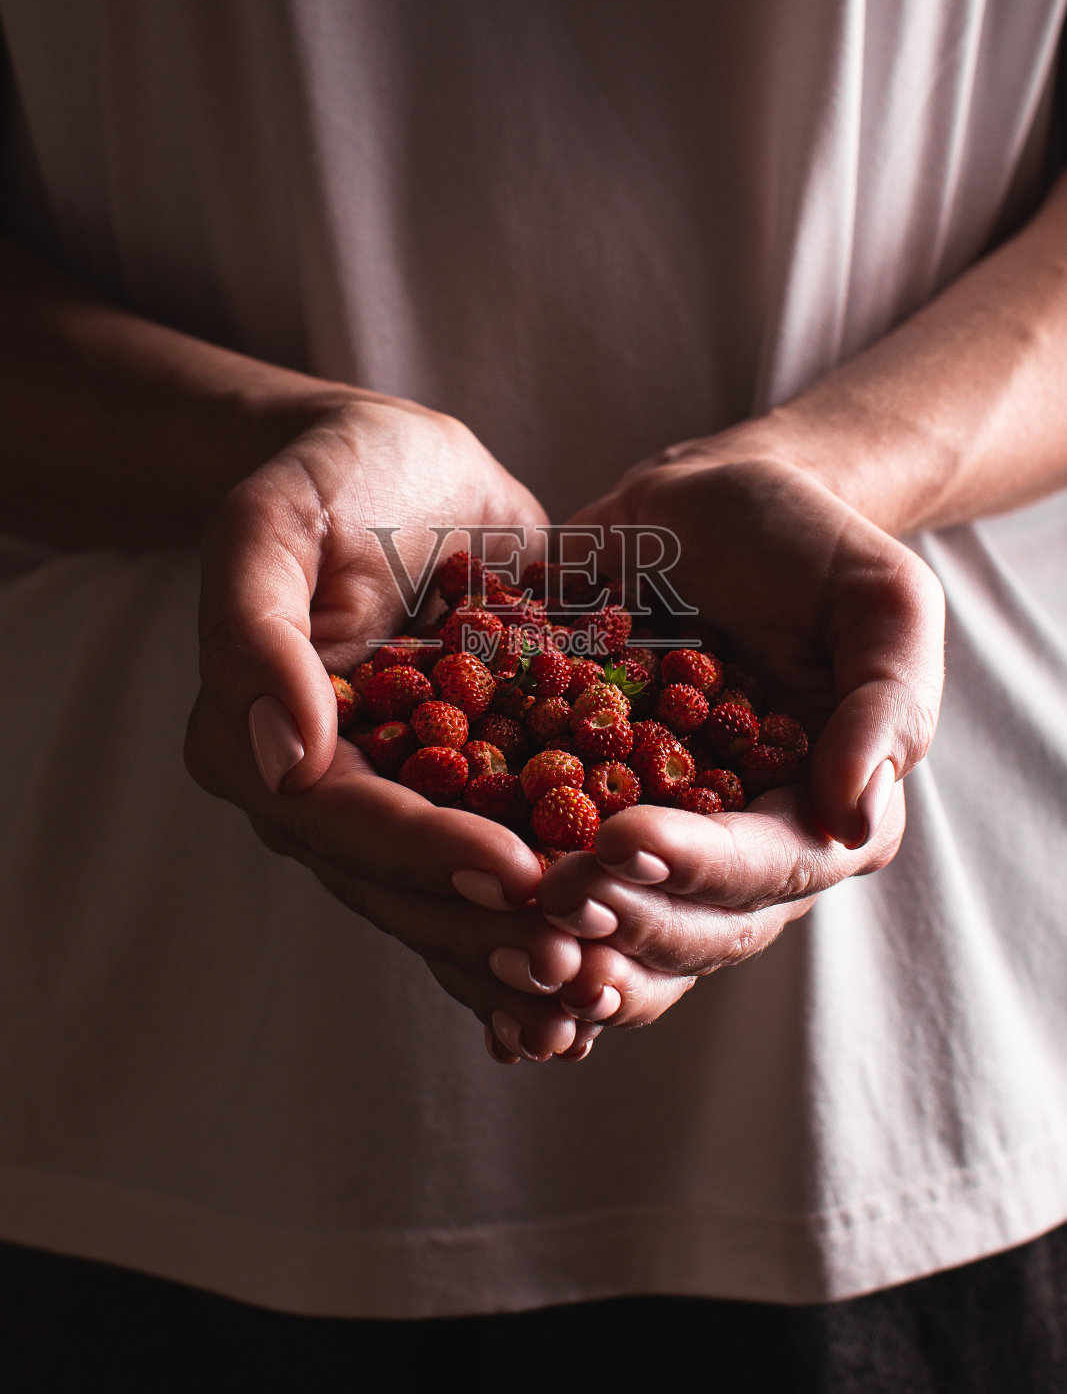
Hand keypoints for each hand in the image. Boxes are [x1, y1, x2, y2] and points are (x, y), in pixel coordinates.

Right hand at [184, 392, 586, 1057]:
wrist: (408, 470)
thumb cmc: (334, 478)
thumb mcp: (271, 523)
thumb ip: (258, 635)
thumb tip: (288, 761)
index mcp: (255, 745)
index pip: (344, 821)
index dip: (427, 854)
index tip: (514, 871)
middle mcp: (321, 798)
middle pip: (401, 889)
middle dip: (487, 926)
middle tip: (578, 957)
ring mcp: (396, 805)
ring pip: (452, 903)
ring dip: (525, 947)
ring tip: (605, 979)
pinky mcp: (466, 796)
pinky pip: (503, 871)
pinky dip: (553, 918)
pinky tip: (618, 960)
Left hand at [537, 446, 943, 1033]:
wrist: (707, 507)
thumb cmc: (808, 549)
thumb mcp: (881, 603)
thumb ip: (885, 706)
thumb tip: (855, 817)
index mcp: (819, 817)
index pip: (765, 870)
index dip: (692, 869)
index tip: (620, 840)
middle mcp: (739, 854)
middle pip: (690, 929)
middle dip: (619, 921)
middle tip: (548, 897)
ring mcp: (656, 845)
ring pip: (621, 941)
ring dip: (566, 954)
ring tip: (505, 943)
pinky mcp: (583, 817)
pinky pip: (551, 893)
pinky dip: (512, 928)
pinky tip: (466, 935)